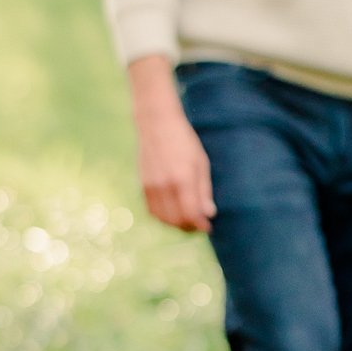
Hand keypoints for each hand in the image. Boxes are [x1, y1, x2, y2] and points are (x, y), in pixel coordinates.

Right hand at [127, 55, 214, 230]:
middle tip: (199, 225)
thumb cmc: (184, 141)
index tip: (207, 227)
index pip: (191, 214)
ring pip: (163, 218)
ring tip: (187, 220)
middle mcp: (165, 185)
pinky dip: (163, 217)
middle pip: (177, 220)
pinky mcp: (142, 185)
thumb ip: (204, 190)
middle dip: (190, 227)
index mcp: (182, 179)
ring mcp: (151, 186)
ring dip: (176, 224)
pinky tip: (173, 212)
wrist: (156, 124)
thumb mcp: (201, 163)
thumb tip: (209, 213)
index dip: (200, 225)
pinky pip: (152, 211)